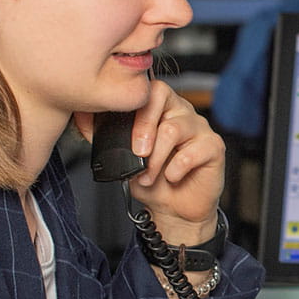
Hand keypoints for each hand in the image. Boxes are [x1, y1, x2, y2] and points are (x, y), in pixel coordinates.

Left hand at [77, 81, 224, 244]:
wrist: (174, 209)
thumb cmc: (152, 180)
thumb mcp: (123, 157)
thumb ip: (109, 137)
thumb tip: (84, 123)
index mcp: (161, 108)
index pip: (149, 88)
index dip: (133, 106)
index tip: (118, 133)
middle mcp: (182, 112)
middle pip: (163, 97)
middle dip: (143, 128)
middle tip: (137, 154)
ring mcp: (200, 128)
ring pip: (174, 128)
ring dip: (156, 157)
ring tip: (148, 175)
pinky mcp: (214, 147)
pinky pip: (193, 151)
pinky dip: (176, 169)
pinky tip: (171, 177)